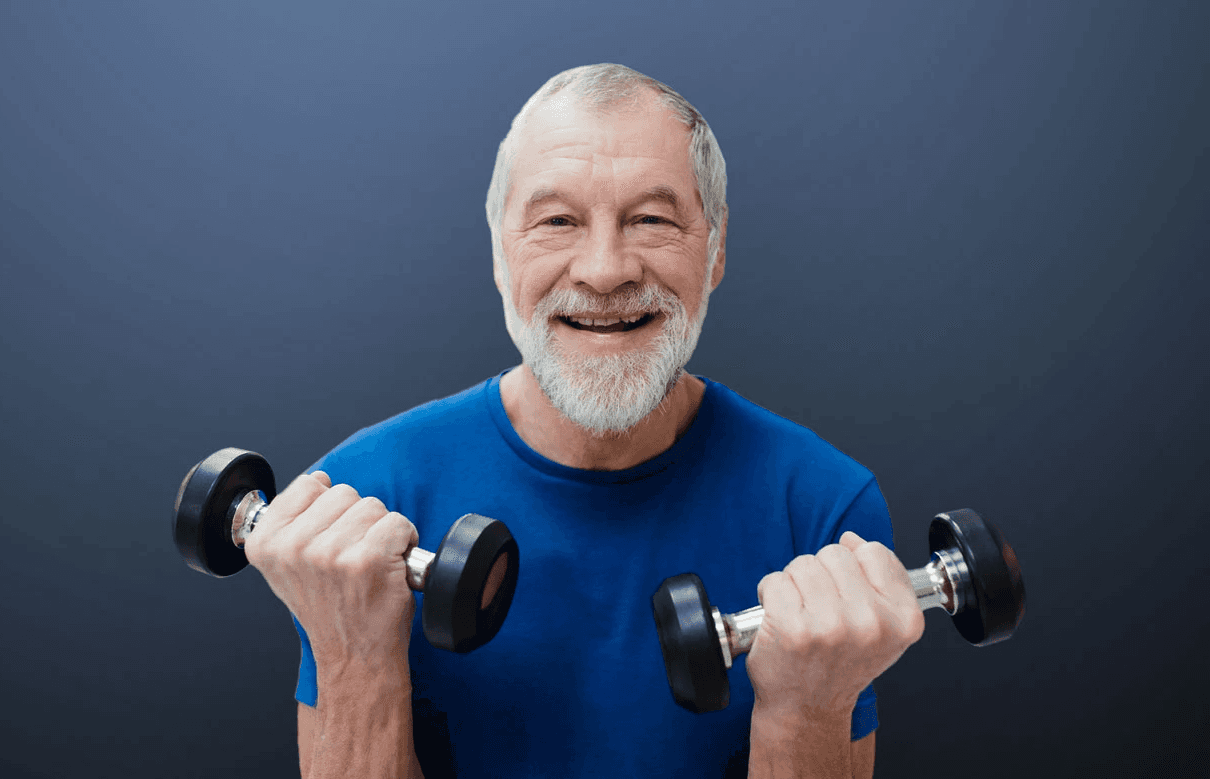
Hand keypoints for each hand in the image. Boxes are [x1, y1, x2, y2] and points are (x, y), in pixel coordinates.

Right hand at [244, 471, 419, 667]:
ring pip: (372, 506)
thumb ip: (295, 522)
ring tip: (369, 564)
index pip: (308, 484)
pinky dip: (404, 541)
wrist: (354, 655)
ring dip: (381, 531)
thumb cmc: (330, 609)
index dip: (329, 510)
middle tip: (352, 558)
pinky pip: (397, 523)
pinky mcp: (368, 559)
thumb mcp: (288, 566)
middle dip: (356, 520)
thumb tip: (318, 479)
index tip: (329, 540)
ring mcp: (330, 553)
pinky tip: (390, 567)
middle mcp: (293, 547)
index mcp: (266, 543)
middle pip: (344, 492)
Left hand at [746, 532, 924, 721]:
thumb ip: (878, 578)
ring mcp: (833, 626)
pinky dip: (770, 594)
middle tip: (820, 609)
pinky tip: (780, 619)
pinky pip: (775, 581)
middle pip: (835, 553)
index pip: (874, 552)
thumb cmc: (840, 665)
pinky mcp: (794, 629)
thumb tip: (852, 539)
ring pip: (803, 563)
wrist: (809, 708)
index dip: (853, 567)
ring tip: (801, 613)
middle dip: (821, 574)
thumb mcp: (883, 626)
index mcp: (903, 619)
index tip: (847, 594)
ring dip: (794, 583)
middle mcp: (872, 622)